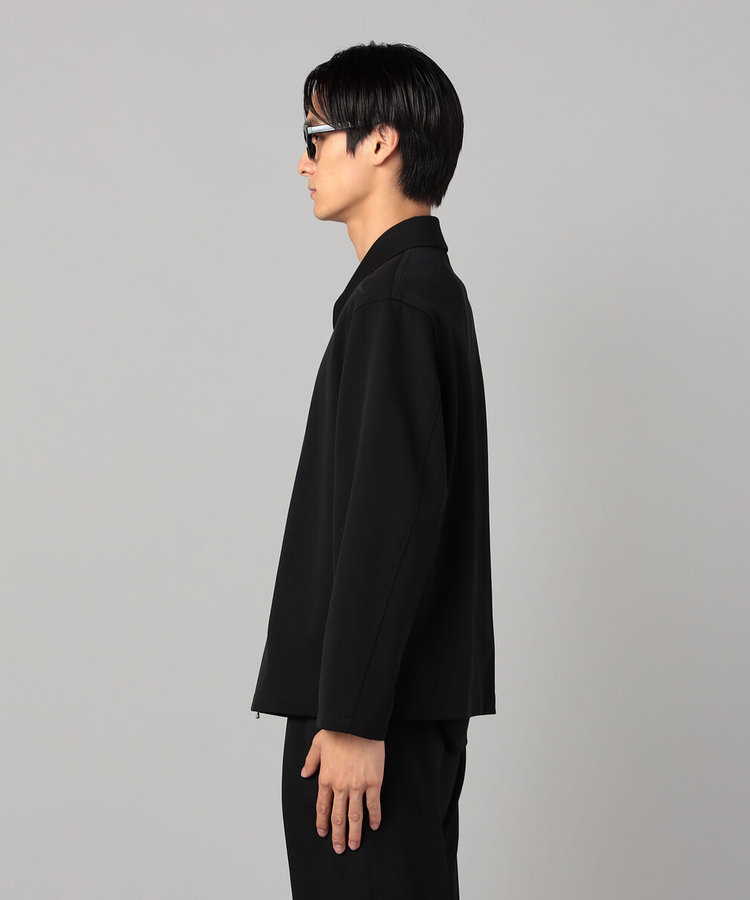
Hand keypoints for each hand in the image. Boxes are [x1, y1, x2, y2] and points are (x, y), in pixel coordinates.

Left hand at [300, 728, 383, 852]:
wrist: (357, 723)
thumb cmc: (338, 730)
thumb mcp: (318, 743)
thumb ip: (310, 760)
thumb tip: (304, 773)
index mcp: (325, 778)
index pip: (322, 807)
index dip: (322, 823)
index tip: (323, 833)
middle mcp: (340, 786)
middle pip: (337, 817)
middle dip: (338, 835)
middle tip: (339, 848)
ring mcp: (357, 786)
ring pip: (355, 815)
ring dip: (355, 832)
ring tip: (355, 845)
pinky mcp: (373, 782)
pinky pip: (373, 804)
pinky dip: (374, 817)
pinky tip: (375, 825)